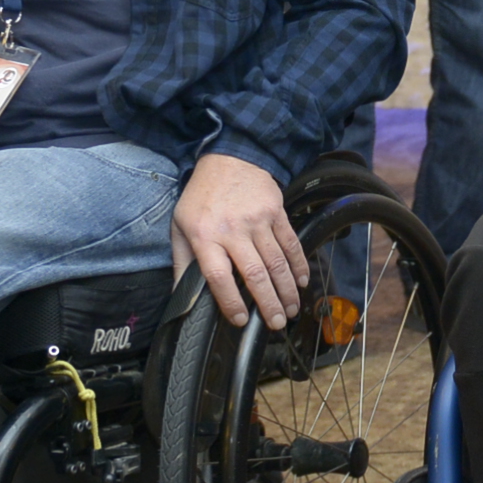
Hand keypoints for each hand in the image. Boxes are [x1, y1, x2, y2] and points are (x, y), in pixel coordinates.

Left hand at [174, 152, 309, 330]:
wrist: (229, 159)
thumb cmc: (201, 197)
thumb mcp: (180, 227)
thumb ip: (182, 262)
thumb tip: (182, 296)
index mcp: (204, 236)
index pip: (218, 276)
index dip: (230, 302)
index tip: (241, 319)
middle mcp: (232, 229)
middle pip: (254, 274)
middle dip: (268, 303)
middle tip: (277, 323)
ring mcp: (257, 220)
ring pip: (276, 262)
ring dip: (287, 290)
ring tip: (291, 310)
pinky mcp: (276, 213)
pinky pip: (290, 243)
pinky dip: (299, 265)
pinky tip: (302, 281)